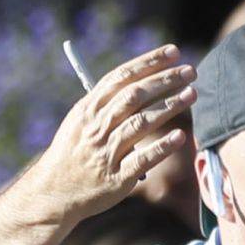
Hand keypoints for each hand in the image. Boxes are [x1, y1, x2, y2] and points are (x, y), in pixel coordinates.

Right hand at [29, 44, 194, 230]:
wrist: (53, 192)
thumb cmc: (73, 153)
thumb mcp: (80, 121)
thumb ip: (105, 102)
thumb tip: (139, 79)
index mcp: (89, 109)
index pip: (121, 77)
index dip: (148, 63)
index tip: (173, 52)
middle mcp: (97, 127)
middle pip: (134, 96)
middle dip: (164, 80)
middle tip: (190, 71)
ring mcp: (106, 152)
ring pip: (140, 123)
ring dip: (168, 106)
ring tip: (191, 94)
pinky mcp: (116, 178)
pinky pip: (141, 160)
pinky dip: (161, 147)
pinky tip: (180, 136)